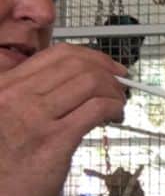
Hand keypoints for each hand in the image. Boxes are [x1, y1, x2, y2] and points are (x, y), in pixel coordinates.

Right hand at [0, 44, 126, 195]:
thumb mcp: (2, 119)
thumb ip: (24, 99)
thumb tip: (63, 87)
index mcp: (3, 87)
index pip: (55, 54)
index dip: (90, 56)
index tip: (107, 66)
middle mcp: (15, 96)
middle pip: (77, 65)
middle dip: (107, 71)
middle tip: (121, 85)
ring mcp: (34, 117)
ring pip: (90, 82)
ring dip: (114, 91)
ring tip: (119, 105)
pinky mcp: (55, 140)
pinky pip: (96, 109)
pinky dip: (114, 108)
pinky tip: (117, 117)